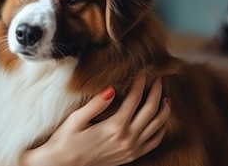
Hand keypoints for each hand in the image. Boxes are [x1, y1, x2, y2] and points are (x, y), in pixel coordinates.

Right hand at [28, 74, 169, 165]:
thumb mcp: (76, 119)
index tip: (143, 71)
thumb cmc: (66, 140)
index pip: (134, 99)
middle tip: (159, 78)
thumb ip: (96, 104)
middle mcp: (127, 139)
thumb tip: (111, 88)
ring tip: (165, 96)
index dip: (140, 83)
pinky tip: (161, 121)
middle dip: (156, 92)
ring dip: (164, 110)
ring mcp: (131, 149)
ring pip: (157, 127)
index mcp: (114, 127)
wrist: (63, 165)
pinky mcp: (131, 156)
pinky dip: (161, 129)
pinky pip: (154, 142)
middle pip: (151, 111)